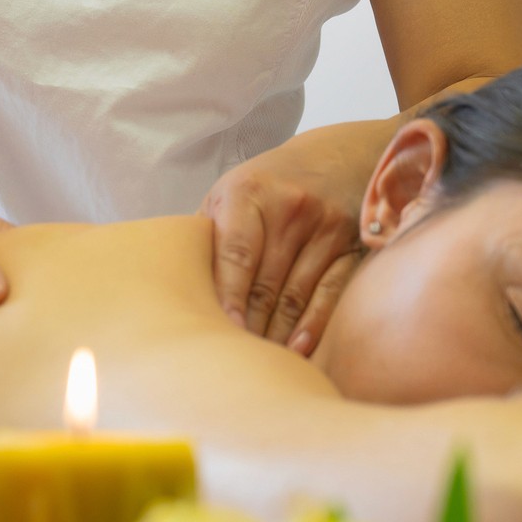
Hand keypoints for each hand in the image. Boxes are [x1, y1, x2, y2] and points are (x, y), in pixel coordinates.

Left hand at [200, 124, 388, 354]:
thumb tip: (167, 285)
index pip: (236, 254)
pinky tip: (297, 349)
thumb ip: (204, 236)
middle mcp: (290, 208)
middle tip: (228, 362)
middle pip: (265, 282)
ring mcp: (326, 227)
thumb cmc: (264, 188)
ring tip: (256, 363)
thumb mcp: (228, 194)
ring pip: (295, 295)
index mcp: (248, 193)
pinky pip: (331, 293)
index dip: (227, 297)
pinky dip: (313, 325)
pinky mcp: (354, 245)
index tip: (220, 333)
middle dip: (246, 327)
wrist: (336, 157)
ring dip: (275, 335)